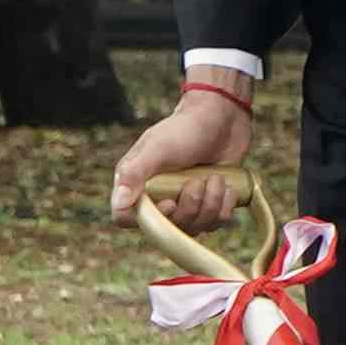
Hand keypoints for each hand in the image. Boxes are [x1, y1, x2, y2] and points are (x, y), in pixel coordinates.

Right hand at [112, 83, 254, 231]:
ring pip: (197, 228)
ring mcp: (186, 203)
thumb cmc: (184, 128)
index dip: (150, 220)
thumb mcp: (156, 148)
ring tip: (215, 178)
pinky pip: (217, 223)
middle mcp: (158, 198)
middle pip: (170, 228)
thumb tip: (119, 203)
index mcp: (137, 185)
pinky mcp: (210, 204)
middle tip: (197, 180)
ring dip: (211, 203)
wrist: (221, 116)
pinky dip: (226, 204)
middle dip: (190, 206)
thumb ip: (134, 174)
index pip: (127, 219)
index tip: (170, 203)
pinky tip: (226, 184)